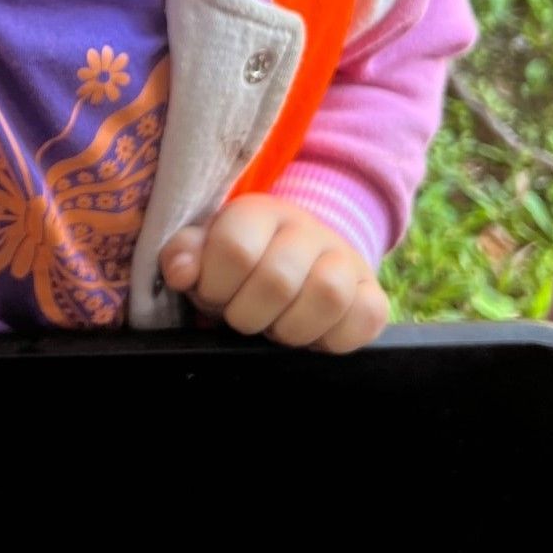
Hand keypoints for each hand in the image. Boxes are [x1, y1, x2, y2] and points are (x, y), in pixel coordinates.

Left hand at [159, 195, 388, 352]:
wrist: (300, 260)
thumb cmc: (243, 263)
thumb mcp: (205, 254)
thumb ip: (184, 256)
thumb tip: (180, 271)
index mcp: (260, 213)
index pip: (235, 249)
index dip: (215, 286)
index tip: (214, 294)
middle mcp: (308, 229)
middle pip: (278, 280)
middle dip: (249, 314)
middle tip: (245, 315)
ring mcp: (346, 259)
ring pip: (328, 295)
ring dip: (292, 328)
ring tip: (278, 326)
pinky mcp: (372, 293)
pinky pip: (365, 318)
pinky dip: (333, 339)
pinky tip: (312, 333)